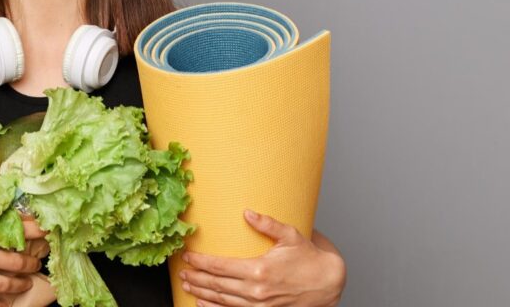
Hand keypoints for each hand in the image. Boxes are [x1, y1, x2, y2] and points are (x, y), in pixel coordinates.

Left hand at [178, 209, 345, 306]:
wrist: (327, 283)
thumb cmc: (309, 259)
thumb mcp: (290, 235)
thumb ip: (267, 224)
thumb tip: (247, 212)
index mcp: (259, 270)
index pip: (221, 266)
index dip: (201, 262)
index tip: (188, 257)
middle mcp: (256, 290)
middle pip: (217, 284)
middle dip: (196, 278)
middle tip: (182, 272)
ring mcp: (259, 305)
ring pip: (222, 300)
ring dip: (202, 293)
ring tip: (187, 286)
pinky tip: (204, 303)